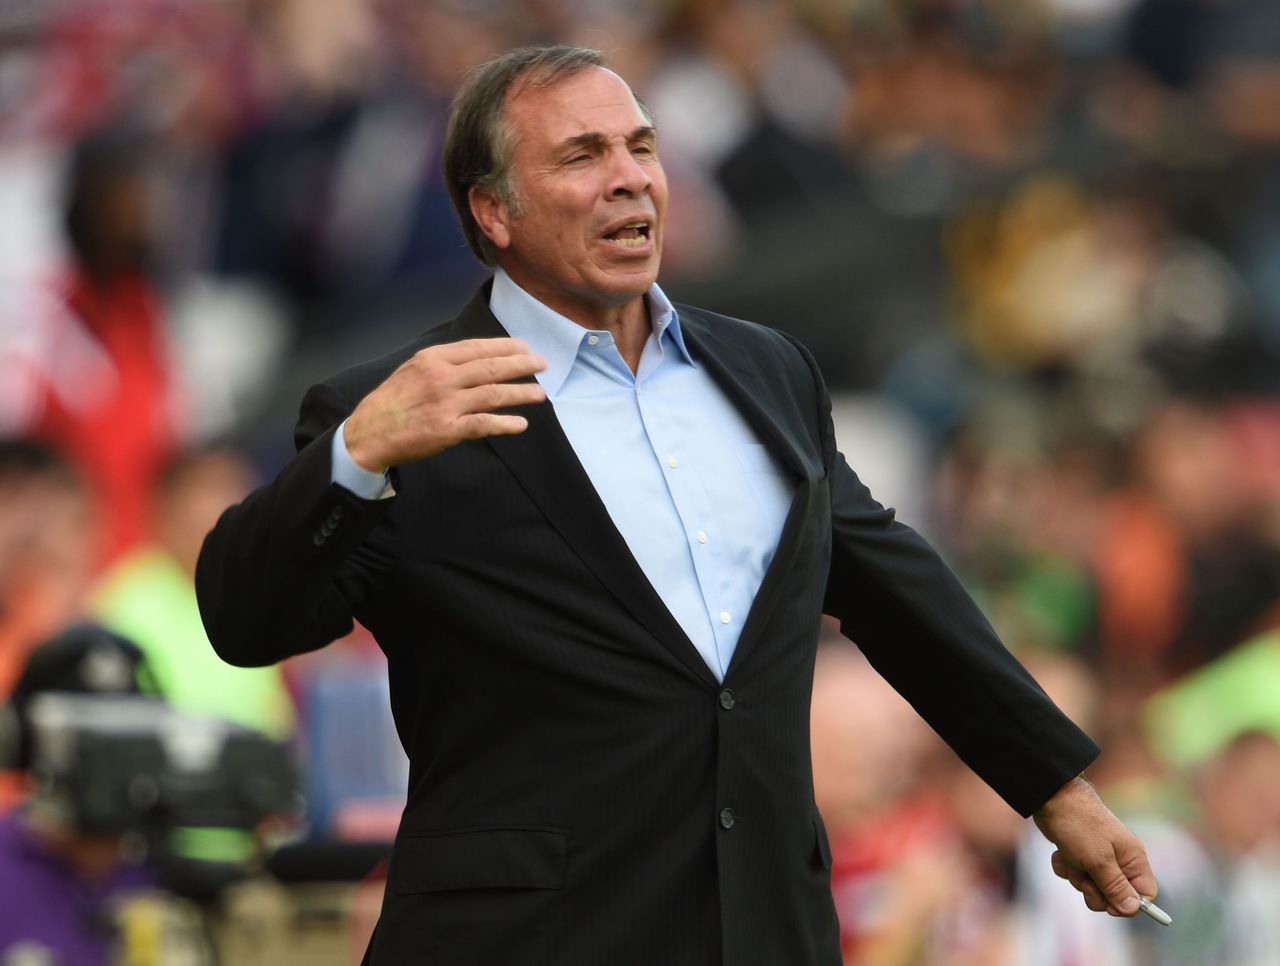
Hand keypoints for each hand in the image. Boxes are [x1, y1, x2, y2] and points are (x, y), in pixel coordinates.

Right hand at [344, 338, 546, 471]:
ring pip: (493, 394)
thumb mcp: (413, 369)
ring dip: (521, 393)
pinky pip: (483, 424)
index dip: (506, 347)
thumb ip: (443, 363)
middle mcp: (442, 377)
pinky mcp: (447, 430)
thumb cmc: (392, 401)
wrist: (368, 432)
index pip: (478, 348)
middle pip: (492, 367)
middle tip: (542, 364)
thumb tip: (476, 358)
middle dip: (521, 365)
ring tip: (540, 393)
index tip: (525, 348)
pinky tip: (520, 424)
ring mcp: (446, 404)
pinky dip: (505, 424)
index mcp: (434, 359)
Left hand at [1032, 776, 1157, 916]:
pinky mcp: (1080, 854)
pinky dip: (1065, 867)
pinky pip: (1075, 875)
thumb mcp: (1099, 861)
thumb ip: (1116, 887)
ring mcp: (1099, 856)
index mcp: (1133, 859)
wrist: (1052, 799)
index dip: (1128, 904)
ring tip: (1071, 859)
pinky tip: (1060, 854)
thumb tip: (1133, 909)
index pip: (1145, 894)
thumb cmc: (1079, 826)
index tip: (1109, 904)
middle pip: (1116, 895)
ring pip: (1092, 887)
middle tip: (1085, 878)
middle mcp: (1120, 859)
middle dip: (1095, 891)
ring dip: (1077, 877)